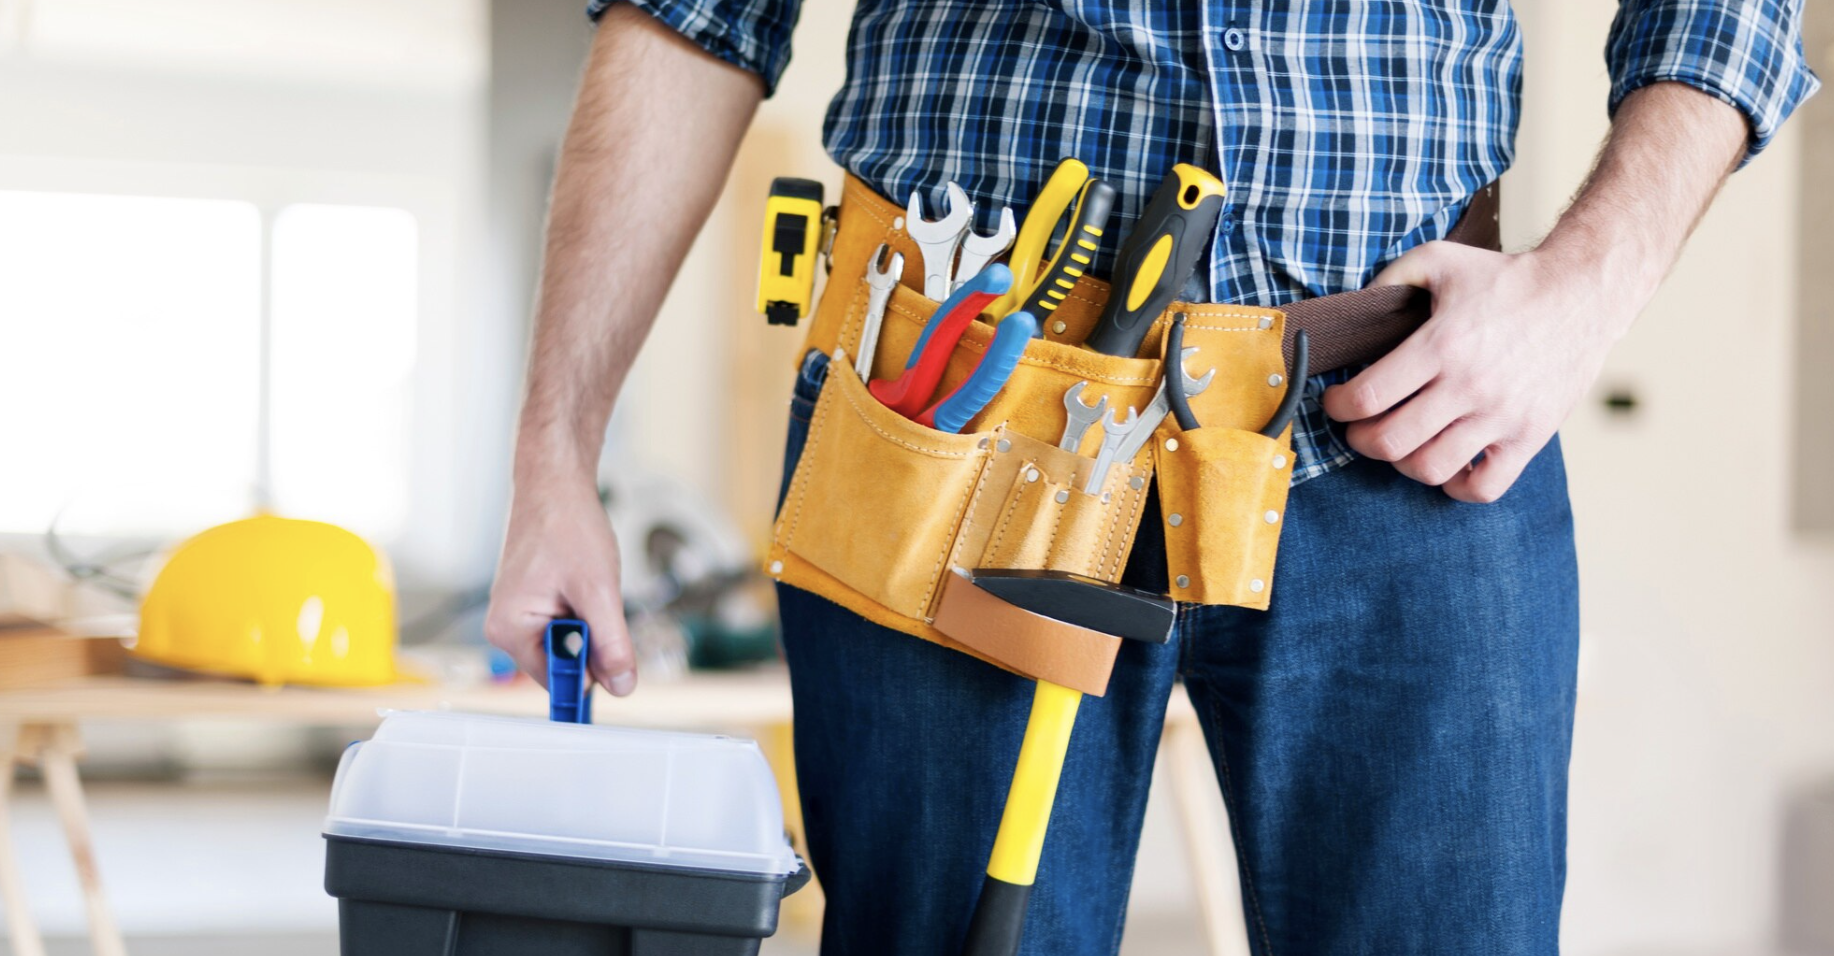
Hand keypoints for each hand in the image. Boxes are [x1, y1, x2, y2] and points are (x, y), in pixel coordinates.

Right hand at [485, 475, 637, 695]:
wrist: (556, 482)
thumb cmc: (567, 526)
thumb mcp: (599, 592)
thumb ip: (611, 644)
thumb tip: (622, 687)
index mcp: (511, 630)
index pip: (556, 682)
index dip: (592, 674)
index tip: (618, 668)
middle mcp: (506, 628)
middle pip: (564, 664)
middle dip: (593, 642)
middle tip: (600, 602)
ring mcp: (518, 615)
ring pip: (570, 643)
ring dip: (592, 623)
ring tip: (590, 585)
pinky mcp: (532, 603)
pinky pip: (567, 625)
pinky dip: (586, 610)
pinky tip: (585, 582)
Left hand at [1322, 241, 1629, 502]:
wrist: (1582, 292)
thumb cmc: (1506, 278)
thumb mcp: (1440, 259)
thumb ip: (1390, 278)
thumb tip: (1355, 307)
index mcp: (1441, 345)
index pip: (1368, 397)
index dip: (1338, 407)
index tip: (1335, 402)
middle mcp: (1470, 386)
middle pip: (1390, 441)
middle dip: (1360, 439)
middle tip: (1358, 428)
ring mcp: (1502, 416)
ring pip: (1429, 468)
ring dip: (1401, 462)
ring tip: (1400, 443)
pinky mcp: (1530, 437)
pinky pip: (1484, 488)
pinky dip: (1456, 486)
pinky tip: (1446, 463)